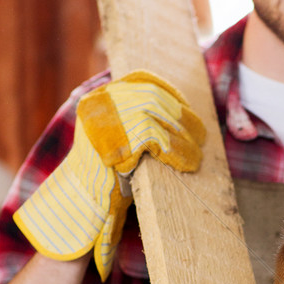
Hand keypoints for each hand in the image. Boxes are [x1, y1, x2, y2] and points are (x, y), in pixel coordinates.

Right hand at [14, 71, 204, 279]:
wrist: (82, 204)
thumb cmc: (106, 176)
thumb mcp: (121, 139)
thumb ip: (139, 119)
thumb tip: (181, 111)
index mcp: (100, 98)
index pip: (143, 80)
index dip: (171, 93)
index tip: (188, 109)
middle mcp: (100, 102)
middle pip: (154, 97)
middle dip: (183, 117)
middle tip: (201, 137)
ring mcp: (105, 118)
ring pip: (159, 115)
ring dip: (184, 137)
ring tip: (196, 156)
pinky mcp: (116, 138)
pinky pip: (158, 138)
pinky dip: (178, 152)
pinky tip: (187, 164)